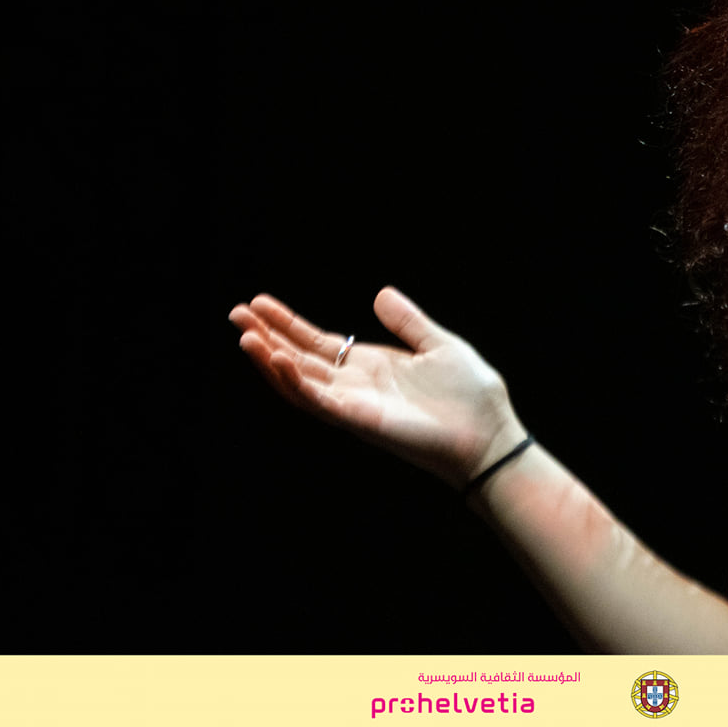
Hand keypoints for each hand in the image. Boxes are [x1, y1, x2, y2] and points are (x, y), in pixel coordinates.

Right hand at [231, 287, 525, 490]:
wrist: (491, 432)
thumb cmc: (471, 396)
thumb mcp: (438, 344)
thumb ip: (408, 321)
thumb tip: (380, 293)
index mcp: (370, 367)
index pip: (318, 343)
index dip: (288, 325)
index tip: (259, 303)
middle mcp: (355, 386)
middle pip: (299, 360)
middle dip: (266, 338)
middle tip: (236, 313)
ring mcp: (354, 404)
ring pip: (299, 382)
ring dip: (269, 360)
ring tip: (244, 336)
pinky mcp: (360, 420)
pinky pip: (319, 401)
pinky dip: (295, 383)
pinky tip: (276, 360)